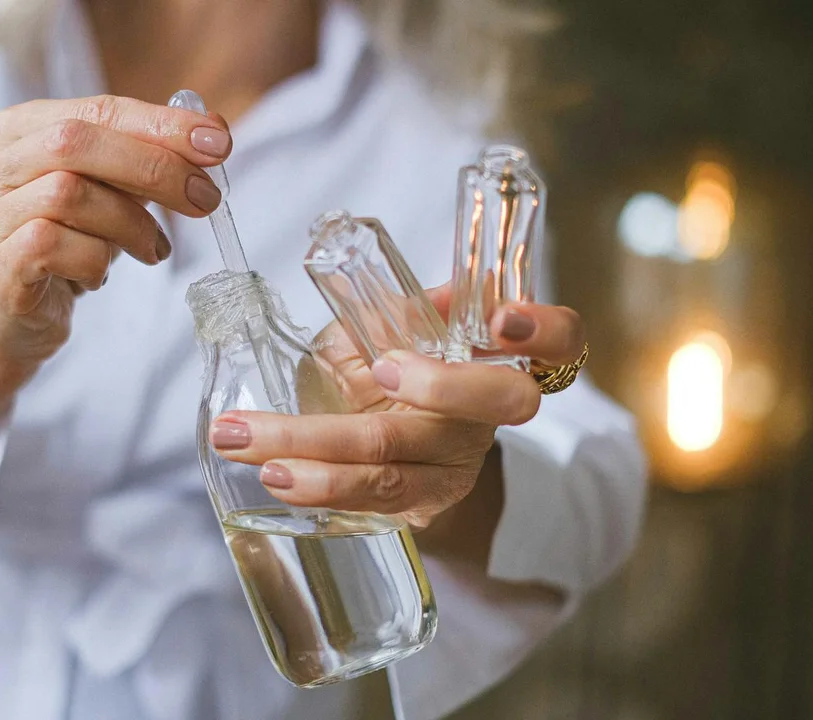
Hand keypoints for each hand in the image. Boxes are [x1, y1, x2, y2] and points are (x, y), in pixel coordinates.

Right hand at [0, 96, 232, 459]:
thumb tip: (212, 135)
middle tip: (205, 198)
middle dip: (153, 167)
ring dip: (130, 224)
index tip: (218, 142)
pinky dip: (96, 261)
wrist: (7, 316)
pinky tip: (101, 275)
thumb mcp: (109, 193)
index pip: (98, 110)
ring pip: (67, 194)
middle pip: (75, 142)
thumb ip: (147, 160)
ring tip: (153, 249)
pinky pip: (54, 248)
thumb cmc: (65, 244)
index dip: (161, 124)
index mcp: (21, 129)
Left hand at [210, 287, 586, 528]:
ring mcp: (455, 468)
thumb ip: (391, 308)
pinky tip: (269, 471)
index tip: (502, 321)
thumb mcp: (395, 328)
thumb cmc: (393, 367)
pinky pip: (373, 502)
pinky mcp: (419, 507)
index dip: (545, 330)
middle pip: (498, 404)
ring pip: (405, 465)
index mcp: (497, 358)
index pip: (562, 341)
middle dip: (439, 386)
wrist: (395, 454)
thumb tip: (364, 280)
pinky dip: (317, 486)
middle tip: (380, 369)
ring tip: (250, 437)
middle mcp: (488, 416)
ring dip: (320, 450)